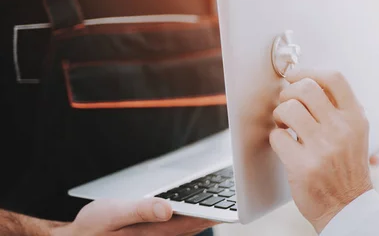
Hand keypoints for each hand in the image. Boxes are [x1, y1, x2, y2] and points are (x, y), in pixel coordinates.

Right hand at [52, 198, 215, 235]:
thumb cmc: (92, 227)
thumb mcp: (113, 213)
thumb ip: (141, 210)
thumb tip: (167, 209)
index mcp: (155, 232)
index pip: (192, 222)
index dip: (213, 213)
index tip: (231, 204)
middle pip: (194, 226)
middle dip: (213, 212)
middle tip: (232, 199)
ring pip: (188, 227)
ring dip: (204, 215)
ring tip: (220, 202)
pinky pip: (177, 228)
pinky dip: (190, 217)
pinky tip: (195, 209)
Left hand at [269, 70, 373, 232]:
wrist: (348, 206)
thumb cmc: (347, 167)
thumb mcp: (356, 132)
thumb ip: (338, 108)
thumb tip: (307, 81)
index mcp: (355, 118)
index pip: (334, 78)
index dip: (308, 71)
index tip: (295, 75)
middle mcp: (341, 129)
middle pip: (307, 88)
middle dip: (289, 92)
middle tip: (287, 103)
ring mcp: (322, 147)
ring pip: (289, 109)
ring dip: (280, 114)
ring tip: (284, 124)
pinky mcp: (303, 165)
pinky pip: (277, 136)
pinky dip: (276, 138)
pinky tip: (285, 144)